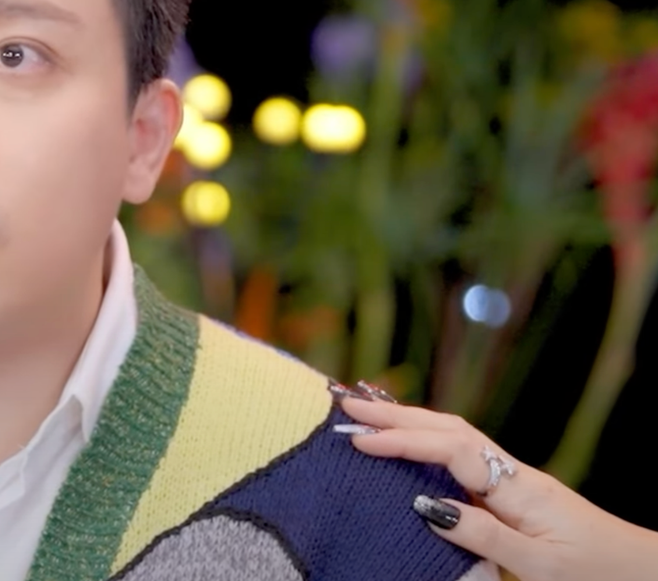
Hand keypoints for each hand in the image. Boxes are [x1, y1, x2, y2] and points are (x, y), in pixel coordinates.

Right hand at [337, 390, 657, 580]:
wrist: (640, 570)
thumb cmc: (594, 571)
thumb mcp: (538, 565)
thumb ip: (482, 535)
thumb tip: (425, 506)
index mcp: (517, 487)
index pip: (451, 449)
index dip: (403, 441)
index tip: (360, 442)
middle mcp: (511, 472)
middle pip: (447, 427)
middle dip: (395, 415)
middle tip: (344, 408)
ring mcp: (511, 477)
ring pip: (452, 433)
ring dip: (407, 420)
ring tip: (363, 413)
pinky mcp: (509, 489)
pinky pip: (459, 453)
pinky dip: (425, 438)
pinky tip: (405, 442)